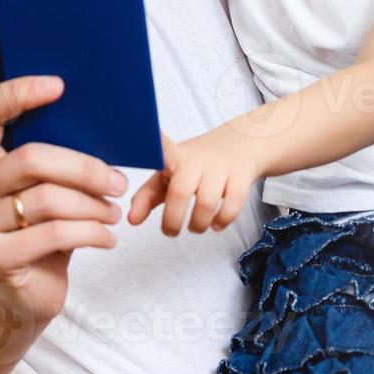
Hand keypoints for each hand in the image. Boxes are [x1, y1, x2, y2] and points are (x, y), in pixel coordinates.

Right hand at [0, 76, 127, 323]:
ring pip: (49, 199)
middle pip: (31, 158)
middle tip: (117, 181)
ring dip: (94, 205)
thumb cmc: (40, 232)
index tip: (60, 87)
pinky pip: (54, 233)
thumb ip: (53, 160)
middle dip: (84, 168)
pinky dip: (92, 233)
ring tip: (113, 212)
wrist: (23, 295)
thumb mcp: (43, 190)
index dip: (18, 93)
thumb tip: (99, 124)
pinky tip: (107, 238)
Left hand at [127, 128, 262, 236]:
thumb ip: (147, 196)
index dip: (152, 148)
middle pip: (180, 191)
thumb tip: (131, 220)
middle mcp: (197, 159)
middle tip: (170, 231)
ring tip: (195, 227)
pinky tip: (216, 223)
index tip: (145, 141)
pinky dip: (222, 221)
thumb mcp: (170, 173)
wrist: (242, 143)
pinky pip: (232, 206)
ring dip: (198, 224)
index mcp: (175, 156)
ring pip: (207, 203)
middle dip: (172, 220)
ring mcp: (221, 167)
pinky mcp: (242, 176)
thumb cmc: (198, 163)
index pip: (161, 149)